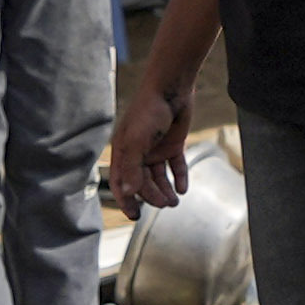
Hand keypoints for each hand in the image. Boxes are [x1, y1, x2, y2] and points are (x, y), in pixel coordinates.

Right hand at [110, 85, 194, 216]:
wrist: (171, 88)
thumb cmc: (149, 111)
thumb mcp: (138, 141)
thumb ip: (132, 168)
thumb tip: (128, 193)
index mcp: (124, 152)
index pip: (121, 182)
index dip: (126, 201)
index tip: (134, 217)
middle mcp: (138, 153)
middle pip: (142, 183)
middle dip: (152, 197)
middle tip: (166, 204)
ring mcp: (155, 149)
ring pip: (159, 177)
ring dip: (166, 190)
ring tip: (175, 202)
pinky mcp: (172, 144)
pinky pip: (175, 165)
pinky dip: (179, 177)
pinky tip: (183, 188)